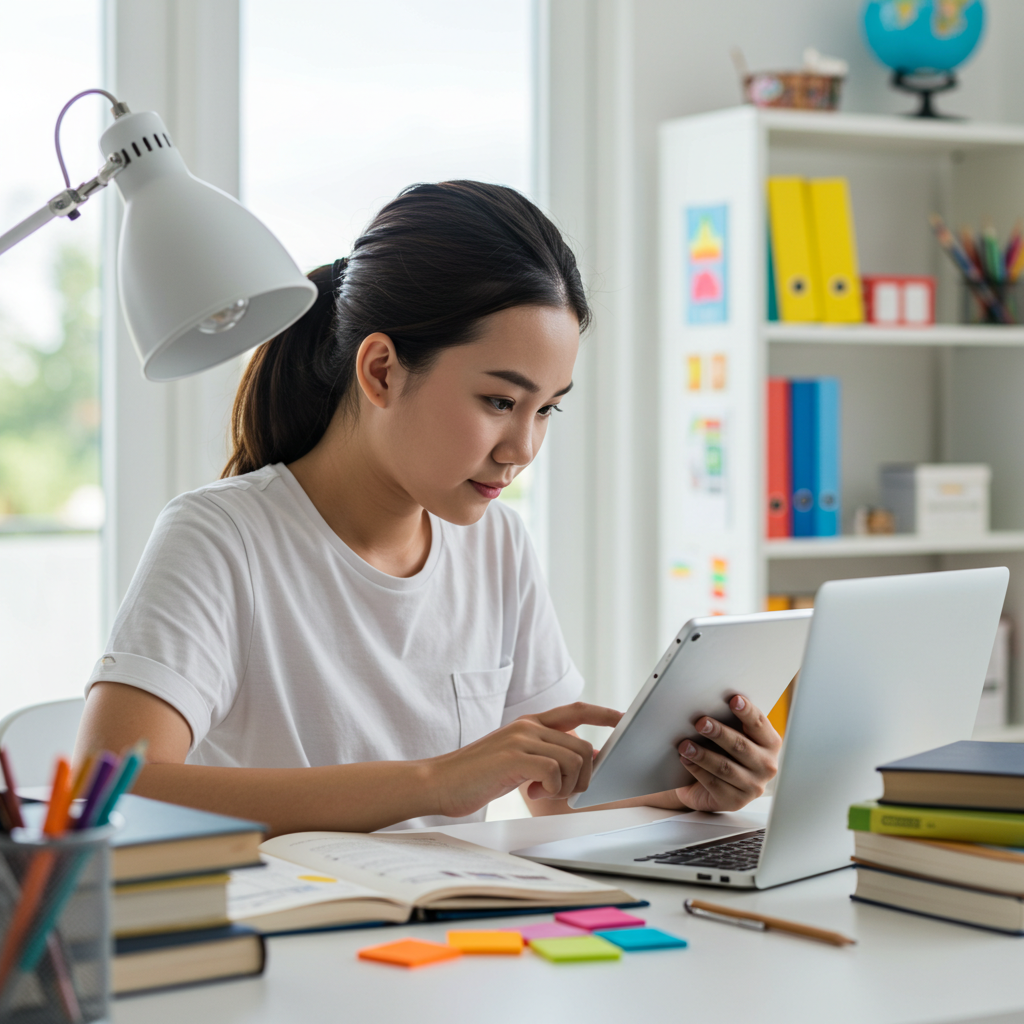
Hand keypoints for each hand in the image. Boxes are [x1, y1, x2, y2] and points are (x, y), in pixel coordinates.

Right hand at [427, 702, 622, 818]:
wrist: (439, 782)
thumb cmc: (476, 776)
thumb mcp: (515, 759)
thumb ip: (544, 755)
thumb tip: (584, 762)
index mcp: (530, 723)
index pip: (576, 710)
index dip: (603, 713)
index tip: (623, 719)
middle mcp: (528, 726)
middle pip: (583, 745)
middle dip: (583, 775)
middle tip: (561, 791)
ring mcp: (522, 739)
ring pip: (575, 759)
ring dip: (567, 785)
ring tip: (543, 793)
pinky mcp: (515, 757)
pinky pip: (556, 771)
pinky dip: (551, 789)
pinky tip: (531, 793)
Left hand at [674, 694, 780, 812]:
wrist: (712, 785)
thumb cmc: (723, 752)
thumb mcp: (731, 736)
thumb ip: (730, 722)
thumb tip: (710, 702)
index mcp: (770, 743)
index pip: (759, 724)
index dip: (747, 711)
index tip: (734, 699)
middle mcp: (767, 766)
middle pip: (741, 746)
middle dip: (719, 733)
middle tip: (701, 722)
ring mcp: (753, 786)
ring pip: (725, 767)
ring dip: (703, 754)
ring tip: (685, 745)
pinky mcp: (735, 801)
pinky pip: (714, 784)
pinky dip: (697, 770)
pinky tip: (686, 760)